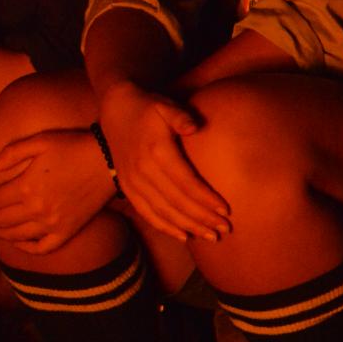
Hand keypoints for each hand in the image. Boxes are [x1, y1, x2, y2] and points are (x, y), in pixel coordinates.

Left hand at [0, 128, 112, 253]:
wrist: (108, 159)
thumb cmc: (73, 146)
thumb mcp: (41, 141)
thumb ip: (12, 153)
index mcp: (27, 187)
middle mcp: (36, 210)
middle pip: (0, 220)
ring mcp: (52, 224)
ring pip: (15, 236)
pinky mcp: (67, 232)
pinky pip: (40, 248)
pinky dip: (25, 247)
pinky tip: (18, 240)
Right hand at [101, 81, 230, 243]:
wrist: (116, 109)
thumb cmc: (148, 106)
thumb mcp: (165, 104)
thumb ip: (180, 116)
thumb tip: (195, 127)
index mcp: (157, 151)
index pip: (187, 183)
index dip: (207, 199)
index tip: (227, 210)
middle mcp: (143, 171)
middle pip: (177, 203)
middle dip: (203, 219)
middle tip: (225, 229)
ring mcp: (132, 182)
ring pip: (163, 212)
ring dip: (188, 227)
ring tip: (211, 237)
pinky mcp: (127, 187)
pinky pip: (146, 213)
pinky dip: (165, 227)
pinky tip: (183, 236)